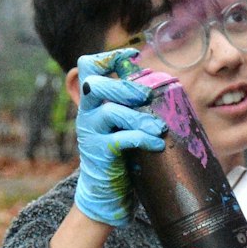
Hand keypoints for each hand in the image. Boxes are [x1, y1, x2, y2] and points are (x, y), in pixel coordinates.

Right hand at [72, 49, 166, 226]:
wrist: (105, 192)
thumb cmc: (120, 152)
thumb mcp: (121, 122)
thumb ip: (130, 102)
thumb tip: (160, 80)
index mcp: (91, 101)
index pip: (86, 66)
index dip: (108, 56)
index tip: (133, 54)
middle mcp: (86, 113)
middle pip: (95, 84)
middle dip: (125, 86)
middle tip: (147, 95)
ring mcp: (90, 134)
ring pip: (110, 112)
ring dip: (139, 116)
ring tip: (159, 127)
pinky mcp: (100, 154)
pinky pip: (120, 140)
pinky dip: (142, 139)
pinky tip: (157, 143)